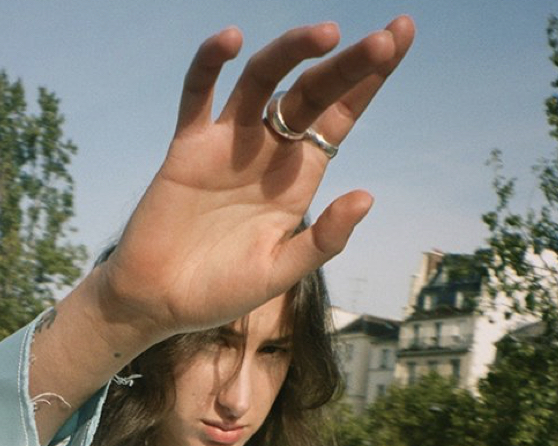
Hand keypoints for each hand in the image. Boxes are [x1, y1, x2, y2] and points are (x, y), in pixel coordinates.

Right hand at [99, 16, 414, 338]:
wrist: (157, 301)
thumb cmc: (218, 292)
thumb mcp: (278, 273)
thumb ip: (321, 241)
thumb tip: (366, 196)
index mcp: (296, 179)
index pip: (339, 117)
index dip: (369, 80)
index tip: (400, 35)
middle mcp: (267, 153)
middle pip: (312, 92)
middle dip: (349, 64)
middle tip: (385, 39)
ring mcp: (227, 145)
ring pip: (262, 82)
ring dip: (292, 52)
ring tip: (327, 33)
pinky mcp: (187, 148)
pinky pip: (198, 96)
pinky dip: (210, 65)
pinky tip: (231, 41)